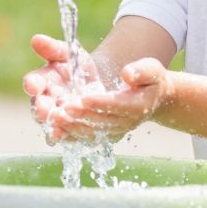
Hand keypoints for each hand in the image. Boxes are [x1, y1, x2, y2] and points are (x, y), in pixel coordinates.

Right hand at [23, 35, 77, 138]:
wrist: (98, 84)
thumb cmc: (77, 67)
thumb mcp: (69, 53)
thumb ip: (53, 48)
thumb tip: (36, 39)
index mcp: (41, 82)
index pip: (33, 83)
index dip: (32, 84)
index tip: (33, 84)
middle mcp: (45, 102)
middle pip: (39, 108)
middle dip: (42, 108)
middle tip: (45, 108)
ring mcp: (57, 118)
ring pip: (52, 124)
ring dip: (55, 124)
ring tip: (58, 122)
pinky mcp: (71, 131)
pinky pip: (67, 137)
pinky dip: (68, 136)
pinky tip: (71, 136)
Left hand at [44, 58, 168, 138]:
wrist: (151, 98)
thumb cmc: (150, 80)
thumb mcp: (152, 70)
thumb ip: (142, 71)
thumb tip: (127, 74)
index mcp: (138, 105)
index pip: (118, 105)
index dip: (100, 103)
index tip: (83, 98)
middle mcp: (125, 123)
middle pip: (101, 121)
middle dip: (80, 116)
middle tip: (62, 109)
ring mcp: (114, 132)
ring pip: (91, 132)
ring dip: (72, 126)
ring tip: (54, 118)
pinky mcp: (104, 136)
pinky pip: (86, 138)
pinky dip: (70, 135)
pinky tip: (55, 129)